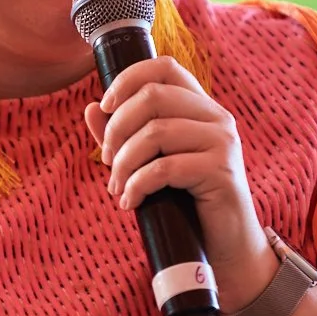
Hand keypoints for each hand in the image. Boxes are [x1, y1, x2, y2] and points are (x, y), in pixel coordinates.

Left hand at [85, 57, 277, 309]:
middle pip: (152, 96)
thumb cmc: (186, 203)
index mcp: (200, 107)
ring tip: (118, 188)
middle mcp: (216, 117)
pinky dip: (137, 185)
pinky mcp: (220, 171)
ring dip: (123, 163)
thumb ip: (123, 136)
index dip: (128, 78)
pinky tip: (130, 202)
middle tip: (107, 162)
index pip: (164, 67)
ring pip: (154, 132)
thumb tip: (90, 108)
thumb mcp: (149, 164)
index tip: (105, 106)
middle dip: (117, 128)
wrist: (226, 248)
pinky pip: (164, 168)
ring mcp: (222, 142)